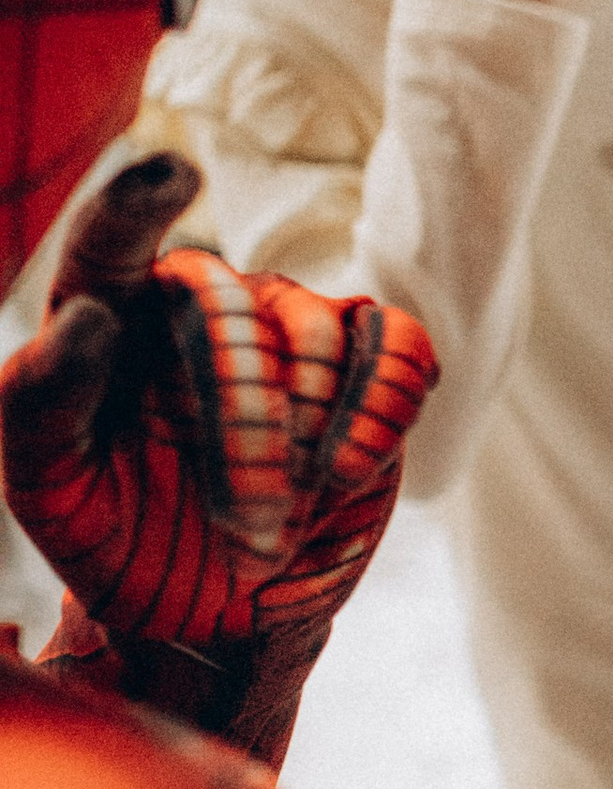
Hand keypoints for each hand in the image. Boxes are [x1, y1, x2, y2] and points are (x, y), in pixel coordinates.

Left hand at [0, 153, 436, 763]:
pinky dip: (382, 410)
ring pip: (317, 333)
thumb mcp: (50, 490)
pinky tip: (347, 473)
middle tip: (243, 521)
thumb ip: (39, 402)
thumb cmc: (118, 541)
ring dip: (305, 435)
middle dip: (241, 415)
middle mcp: (203, 302)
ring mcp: (292, 325)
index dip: (137, 202)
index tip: (171, 176)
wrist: (212, 612)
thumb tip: (89, 315)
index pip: (111, 241)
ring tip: (278, 520)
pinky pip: (397, 350)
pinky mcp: (367, 363)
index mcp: (109, 315)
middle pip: (229, 306)